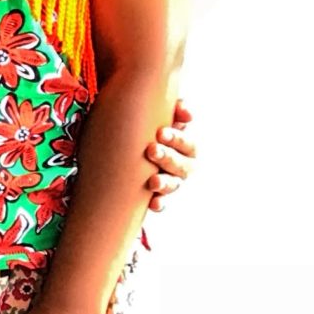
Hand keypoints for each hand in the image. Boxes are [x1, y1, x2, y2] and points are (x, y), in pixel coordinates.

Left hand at [144, 97, 195, 211]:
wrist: (127, 146)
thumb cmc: (146, 128)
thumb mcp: (156, 117)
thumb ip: (173, 110)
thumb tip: (185, 110)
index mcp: (184, 146)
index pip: (187, 143)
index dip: (177, 138)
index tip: (159, 133)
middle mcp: (181, 165)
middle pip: (182, 165)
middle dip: (168, 158)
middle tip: (151, 150)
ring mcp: (170, 181)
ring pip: (173, 185)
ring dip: (165, 182)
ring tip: (153, 181)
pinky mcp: (156, 195)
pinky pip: (161, 203)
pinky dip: (158, 204)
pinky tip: (153, 204)